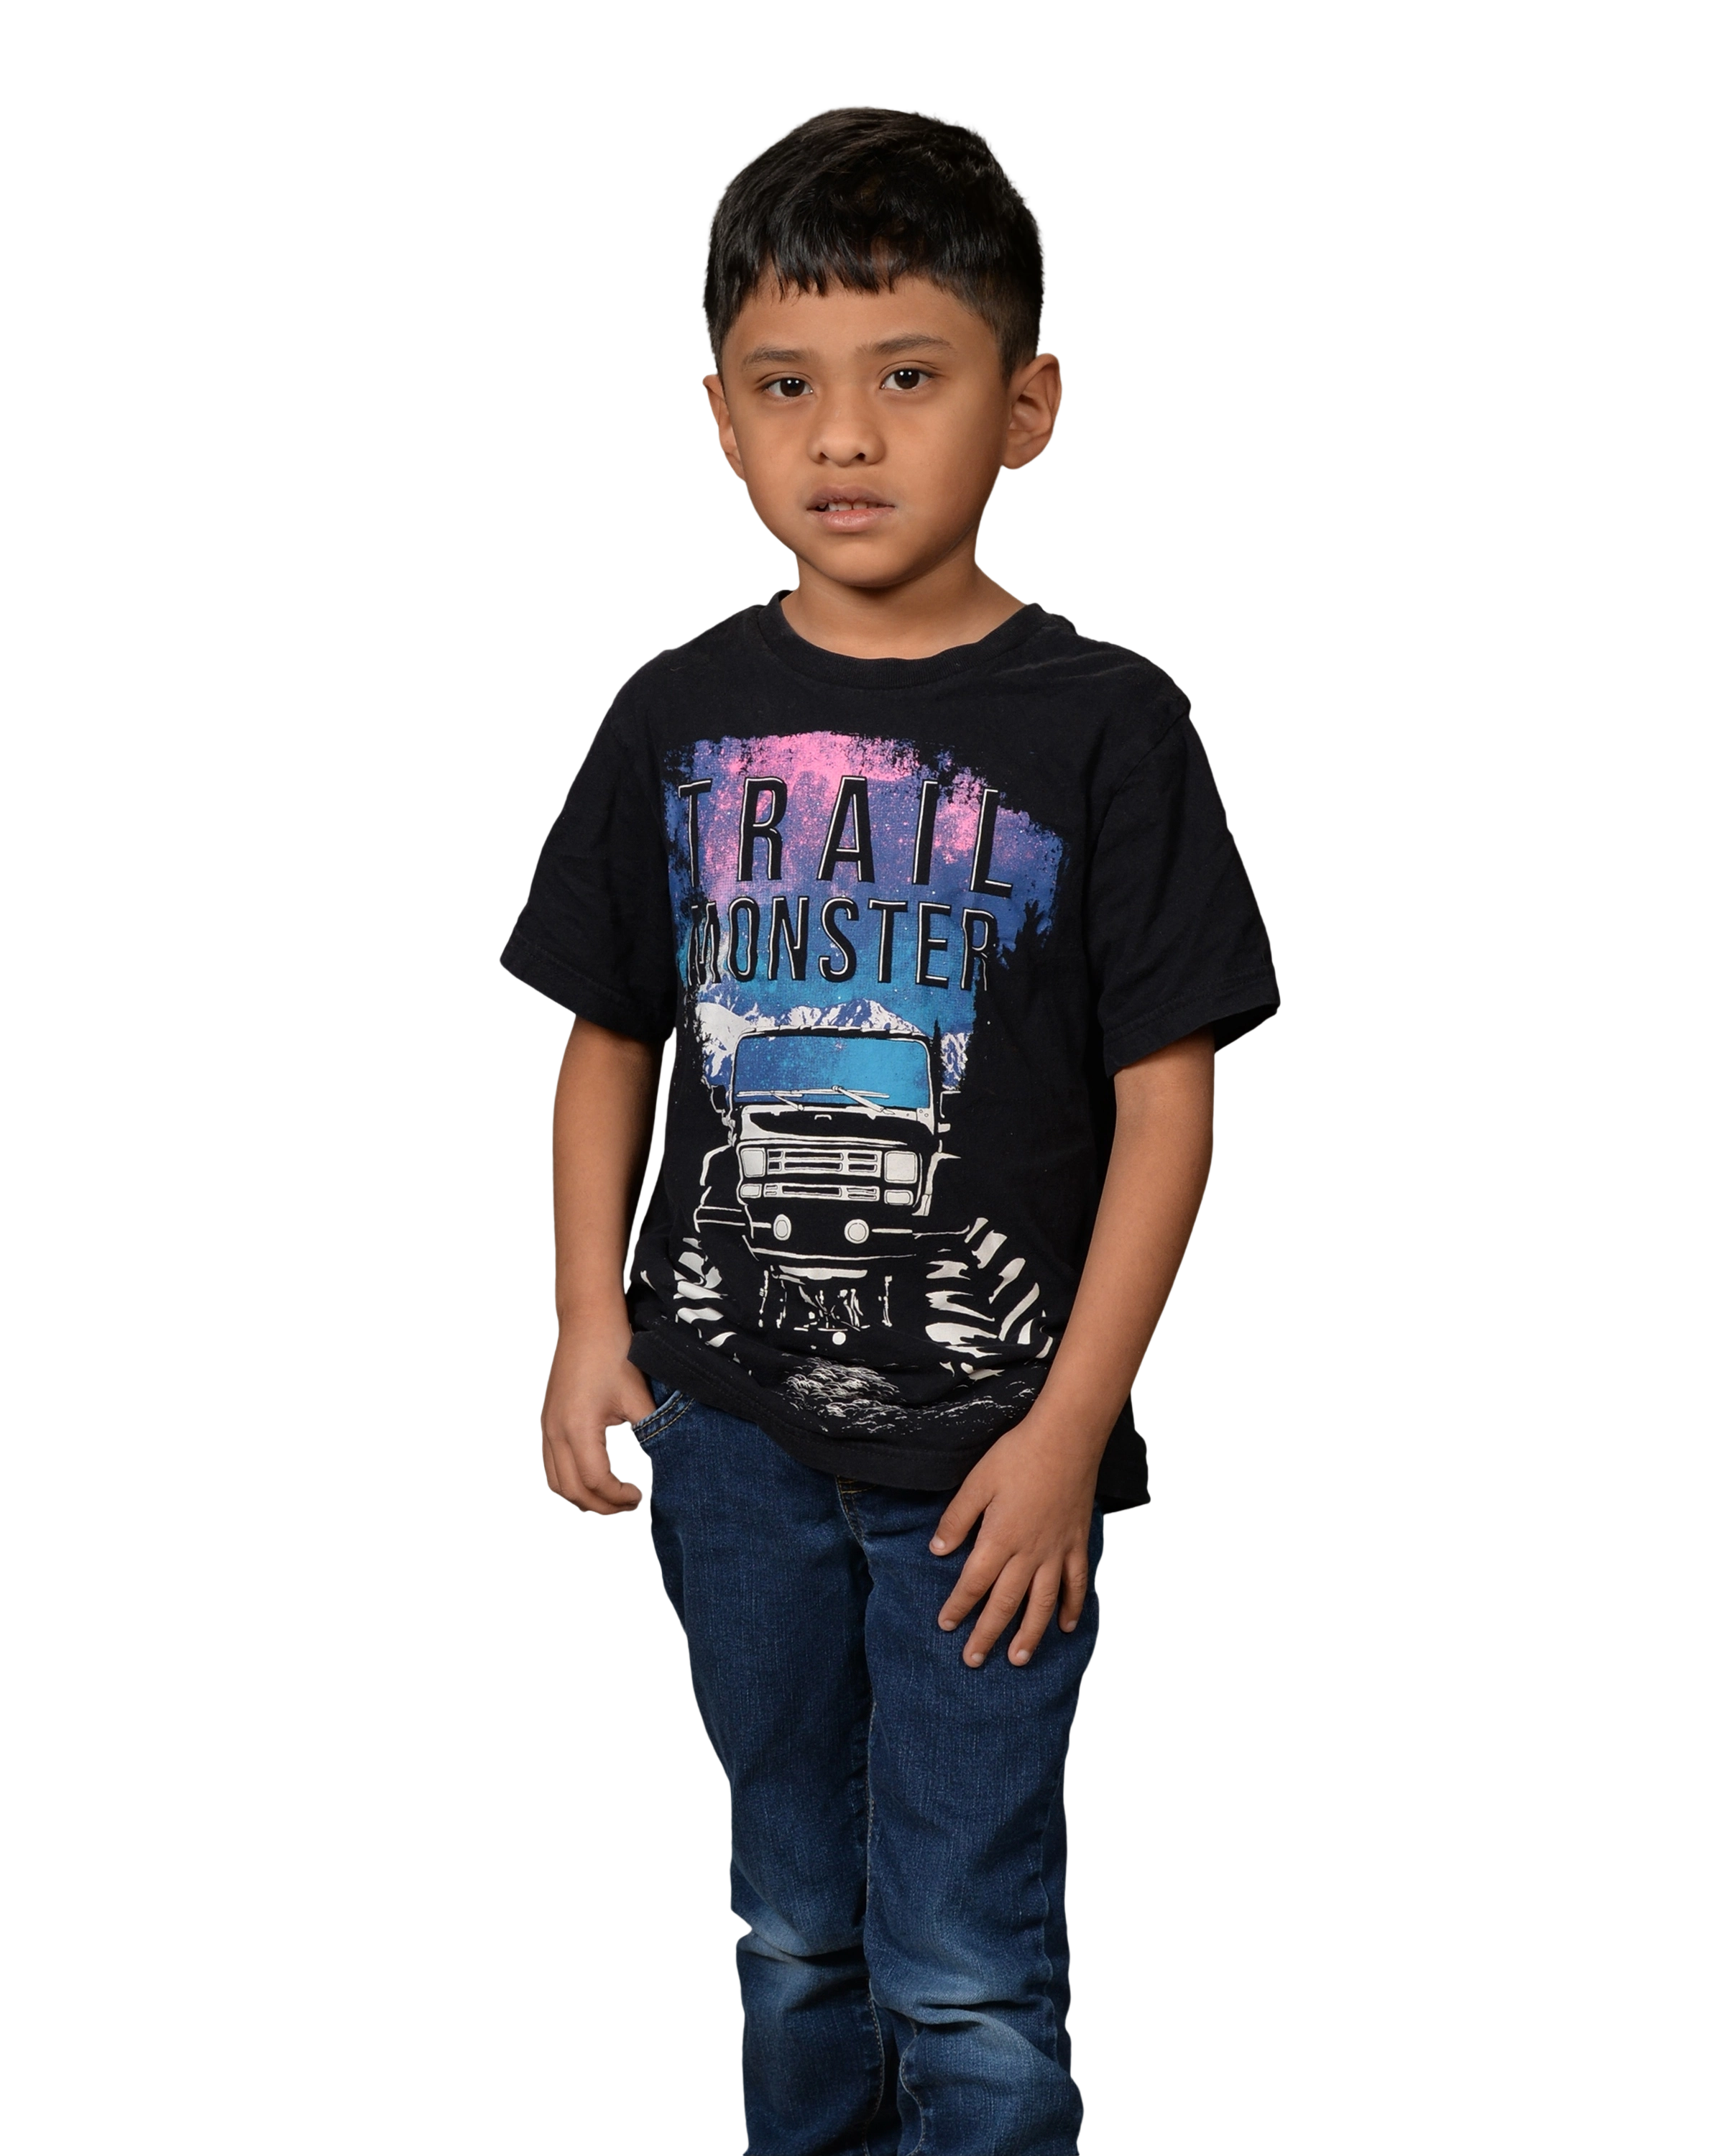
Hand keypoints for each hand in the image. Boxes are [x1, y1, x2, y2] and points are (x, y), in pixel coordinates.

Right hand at [539, 1305, 656, 1516]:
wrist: (587, 1321)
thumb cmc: (612, 1352)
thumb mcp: (637, 1396)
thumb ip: (649, 1432)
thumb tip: (661, 1464)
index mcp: (577, 1428)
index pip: (596, 1481)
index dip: (620, 1496)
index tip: (642, 1495)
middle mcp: (554, 1432)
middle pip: (572, 1491)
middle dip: (603, 1506)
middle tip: (631, 1505)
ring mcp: (546, 1428)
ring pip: (557, 1483)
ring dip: (585, 1498)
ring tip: (614, 1497)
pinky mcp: (547, 1422)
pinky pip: (552, 1467)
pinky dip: (572, 1481)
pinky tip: (596, 1477)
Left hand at [928, 1413, 1099, 1667]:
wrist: (1066, 1439)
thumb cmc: (1017, 1456)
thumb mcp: (977, 1482)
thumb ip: (957, 1519)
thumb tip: (936, 1550)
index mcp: (999, 1539)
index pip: (973, 1584)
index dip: (958, 1607)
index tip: (945, 1626)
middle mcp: (1029, 1554)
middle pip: (1005, 1603)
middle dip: (987, 1634)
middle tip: (973, 1660)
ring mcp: (1057, 1551)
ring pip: (1042, 1603)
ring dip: (1029, 1634)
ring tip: (1018, 1658)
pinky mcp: (1078, 1543)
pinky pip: (1076, 1584)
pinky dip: (1072, 1608)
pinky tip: (1066, 1626)